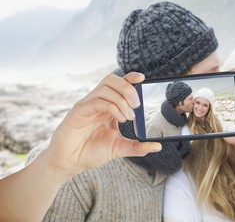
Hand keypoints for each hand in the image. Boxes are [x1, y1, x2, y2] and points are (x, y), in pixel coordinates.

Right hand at [42, 72, 161, 176]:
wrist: (70, 163)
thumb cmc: (91, 152)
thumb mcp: (119, 148)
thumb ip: (137, 146)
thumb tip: (158, 146)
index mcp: (107, 106)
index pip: (119, 84)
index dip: (130, 78)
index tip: (143, 79)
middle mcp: (98, 102)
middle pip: (112, 80)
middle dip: (128, 88)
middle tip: (137, 105)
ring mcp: (87, 105)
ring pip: (105, 87)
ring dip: (121, 99)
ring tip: (129, 116)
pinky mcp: (79, 111)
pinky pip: (97, 101)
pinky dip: (112, 107)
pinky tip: (120, 119)